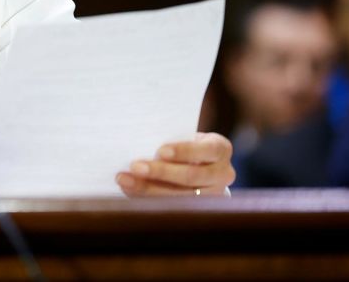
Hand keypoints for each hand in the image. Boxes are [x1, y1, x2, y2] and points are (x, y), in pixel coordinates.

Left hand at [116, 132, 234, 196]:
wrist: (202, 166)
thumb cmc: (187, 144)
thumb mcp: (186, 137)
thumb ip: (171, 139)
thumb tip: (136, 142)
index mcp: (220, 149)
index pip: (206, 150)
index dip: (183, 151)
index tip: (160, 151)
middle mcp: (223, 174)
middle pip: (191, 176)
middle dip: (161, 172)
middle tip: (135, 167)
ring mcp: (215, 195)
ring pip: (180, 196)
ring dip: (148, 188)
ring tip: (125, 180)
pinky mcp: (200, 210)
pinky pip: (172, 206)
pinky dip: (147, 198)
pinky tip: (129, 190)